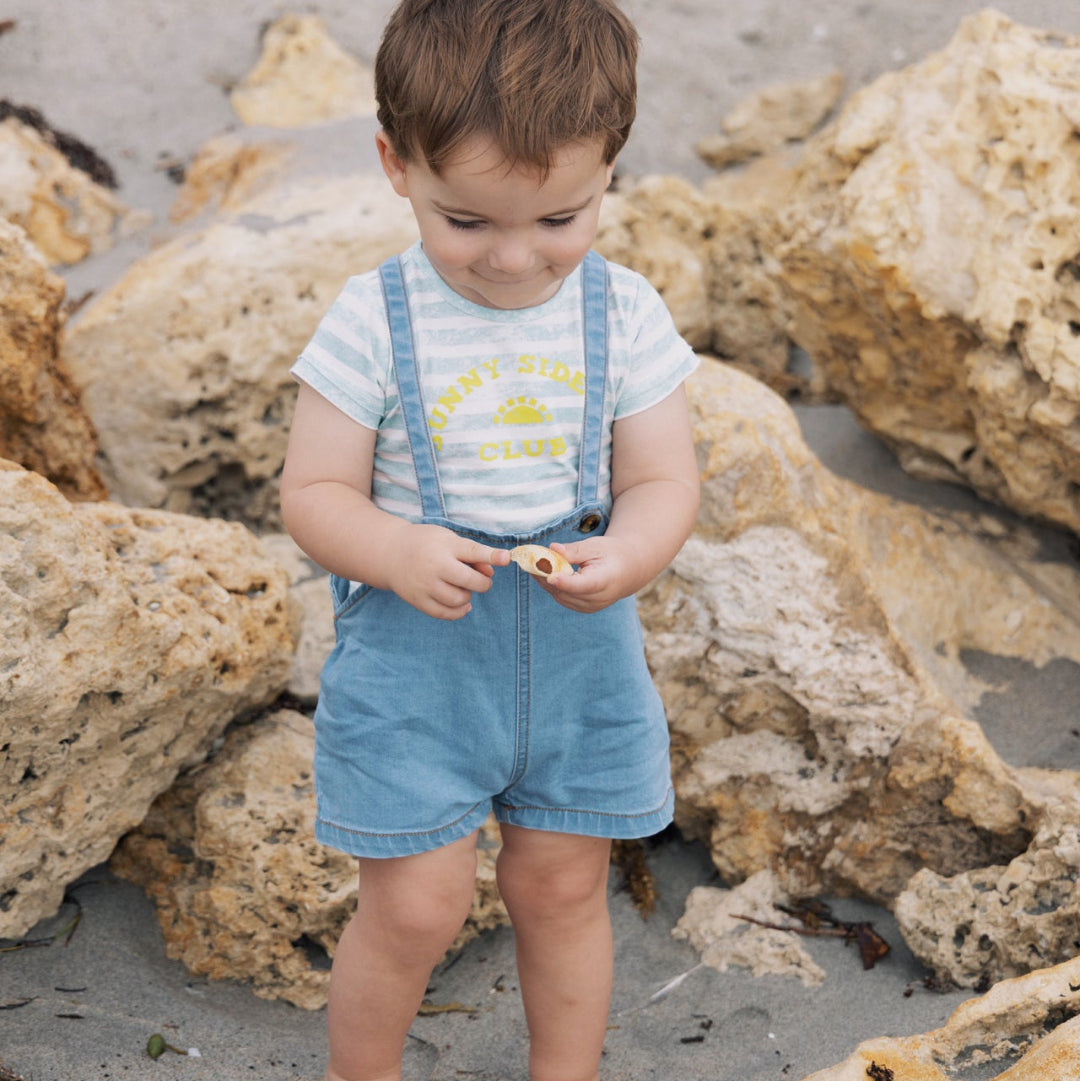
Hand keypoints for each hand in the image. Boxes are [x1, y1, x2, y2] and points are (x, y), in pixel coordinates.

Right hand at [383, 523, 509, 619]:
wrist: (391, 553)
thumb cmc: (427, 544)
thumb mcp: (448, 539)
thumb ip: (472, 554)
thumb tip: (491, 574)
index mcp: (444, 546)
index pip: (472, 551)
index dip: (492, 556)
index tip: (507, 558)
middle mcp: (435, 566)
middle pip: (469, 581)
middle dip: (483, 583)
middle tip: (481, 580)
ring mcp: (425, 585)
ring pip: (459, 599)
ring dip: (468, 596)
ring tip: (462, 587)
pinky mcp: (418, 601)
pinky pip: (445, 613)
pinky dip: (459, 611)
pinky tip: (463, 604)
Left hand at [538, 537, 641, 612]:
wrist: (629, 570)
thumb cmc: (613, 553)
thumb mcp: (596, 546)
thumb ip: (574, 550)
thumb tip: (552, 548)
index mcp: (605, 580)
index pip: (583, 585)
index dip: (566, 582)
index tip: (550, 576)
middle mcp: (598, 598)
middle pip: (567, 591)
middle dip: (546, 577)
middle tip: (529, 562)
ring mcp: (590, 606)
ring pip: (561, 596)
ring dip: (545, 582)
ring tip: (532, 565)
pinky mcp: (583, 608)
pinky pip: (562, 598)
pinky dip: (551, 586)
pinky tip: (541, 573)